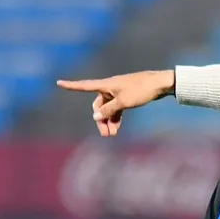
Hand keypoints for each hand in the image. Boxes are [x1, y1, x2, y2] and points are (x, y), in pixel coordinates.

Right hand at [57, 70, 174, 136]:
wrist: (160, 84)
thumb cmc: (141, 90)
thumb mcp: (124, 102)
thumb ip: (108, 110)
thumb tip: (95, 116)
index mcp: (106, 85)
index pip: (85, 86)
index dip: (71, 86)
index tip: (58, 83)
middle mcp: (110, 87)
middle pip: (99, 105)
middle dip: (101, 120)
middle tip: (106, 135)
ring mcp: (119, 92)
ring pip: (109, 108)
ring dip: (109, 121)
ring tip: (112, 135)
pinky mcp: (127, 96)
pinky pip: (117, 107)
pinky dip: (116, 117)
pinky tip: (117, 127)